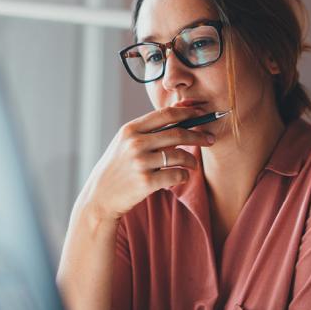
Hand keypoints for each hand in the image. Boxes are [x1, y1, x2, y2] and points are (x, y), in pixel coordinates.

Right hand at [79, 107, 215, 220]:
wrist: (100, 197)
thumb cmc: (118, 167)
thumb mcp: (126, 143)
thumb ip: (149, 130)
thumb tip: (180, 114)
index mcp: (130, 129)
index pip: (166, 114)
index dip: (187, 112)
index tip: (201, 113)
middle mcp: (135, 143)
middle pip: (177, 133)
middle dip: (198, 135)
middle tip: (210, 139)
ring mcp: (140, 163)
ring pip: (180, 156)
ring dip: (192, 160)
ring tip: (193, 164)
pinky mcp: (145, 182)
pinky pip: (176, 175)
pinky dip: (184, 176)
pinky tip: (181, 176)